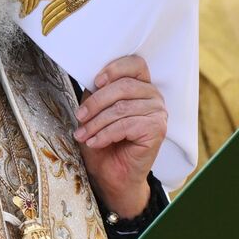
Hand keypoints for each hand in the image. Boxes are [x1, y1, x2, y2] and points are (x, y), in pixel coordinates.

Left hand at [74, 55, 165, 218]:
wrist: (112, 175)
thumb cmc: (104, 143)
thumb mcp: (96, 111)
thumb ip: (98, 92)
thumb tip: (91, 77)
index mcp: (141, 86)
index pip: (135, 63)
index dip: (114, 69)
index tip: (96, 81)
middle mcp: (154, 96)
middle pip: (124, 86)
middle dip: (96, 102)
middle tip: (79, 117)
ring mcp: (158, 112)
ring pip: (121, 108)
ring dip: (96, 122)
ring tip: (82, 135)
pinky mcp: (157, 129)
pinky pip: (126, 125)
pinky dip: (105, 134)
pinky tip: (95, 142)